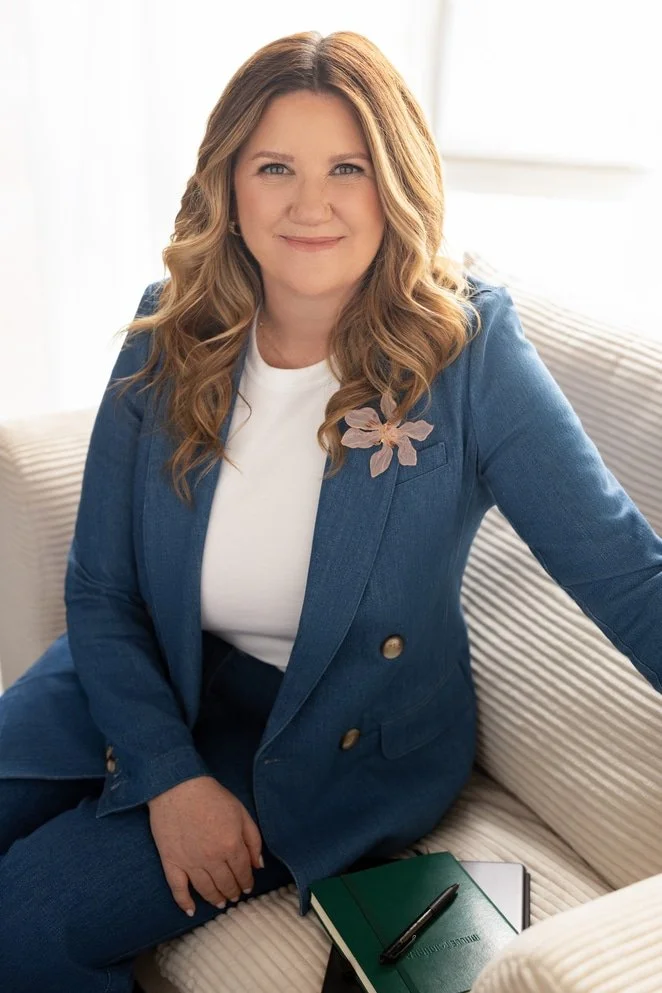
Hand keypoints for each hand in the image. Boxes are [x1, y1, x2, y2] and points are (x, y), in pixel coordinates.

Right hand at [147, 775, 263, 915]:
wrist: (177, 786)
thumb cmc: (211, 796)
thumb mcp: (241, 812)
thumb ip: (253, 839)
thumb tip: (259, 865)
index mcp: (232, 845)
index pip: (243, 872)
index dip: (247, 881)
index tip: (248, 887)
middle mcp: (212, 859)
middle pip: (226, 883)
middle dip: (233, 891)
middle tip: (235, 896)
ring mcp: (190, 863)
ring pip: (206, 889)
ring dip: (215, 898)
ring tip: (220, 902)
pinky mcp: (171, 862)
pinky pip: (178, 889)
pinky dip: (184, 902)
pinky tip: (191, 910)